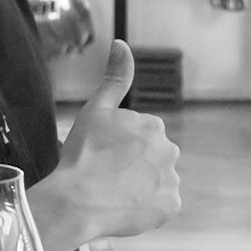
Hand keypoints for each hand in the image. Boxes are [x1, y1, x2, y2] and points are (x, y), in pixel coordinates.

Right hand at [46, 40, 181, 242]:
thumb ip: (115, 77)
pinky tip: (123, 206)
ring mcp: (172, 180)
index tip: (99, 154)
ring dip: (139, 186)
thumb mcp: (95, 109)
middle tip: (104, 174)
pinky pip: (160, 205)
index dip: (117, 145)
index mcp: (153, 126)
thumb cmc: (83, 153)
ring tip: (111, 193)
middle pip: (151, 157)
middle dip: (133, 164)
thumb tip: (122, 43)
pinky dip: (145, 207)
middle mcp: (170, 150)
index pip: (139, 135)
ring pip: (156, 181)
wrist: (78, 200)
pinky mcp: (171, 206)